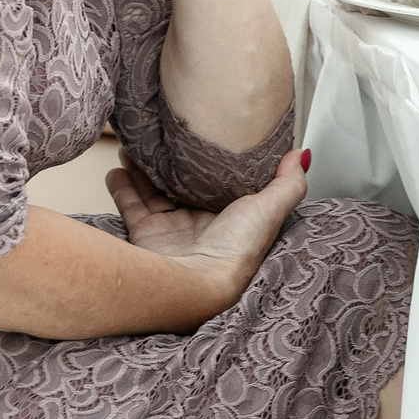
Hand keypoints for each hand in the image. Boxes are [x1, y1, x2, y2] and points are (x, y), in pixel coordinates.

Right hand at [107, 152, 307, 313]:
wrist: (195, 285)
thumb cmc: (236, 253)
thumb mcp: (270, 210)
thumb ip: (287, 183)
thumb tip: (301, 154)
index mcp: (231, 217)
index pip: (220, 182)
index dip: (211, 161)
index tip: (202, 134)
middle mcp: (201, 223)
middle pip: (183, 185)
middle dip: (173, 162)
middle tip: (163, 136)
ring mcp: (172, 230)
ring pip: (154, 191)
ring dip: (143, 169)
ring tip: (134, 146)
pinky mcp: (147, 235)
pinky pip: (131, 205)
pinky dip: (122, 186)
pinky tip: (117, 168)